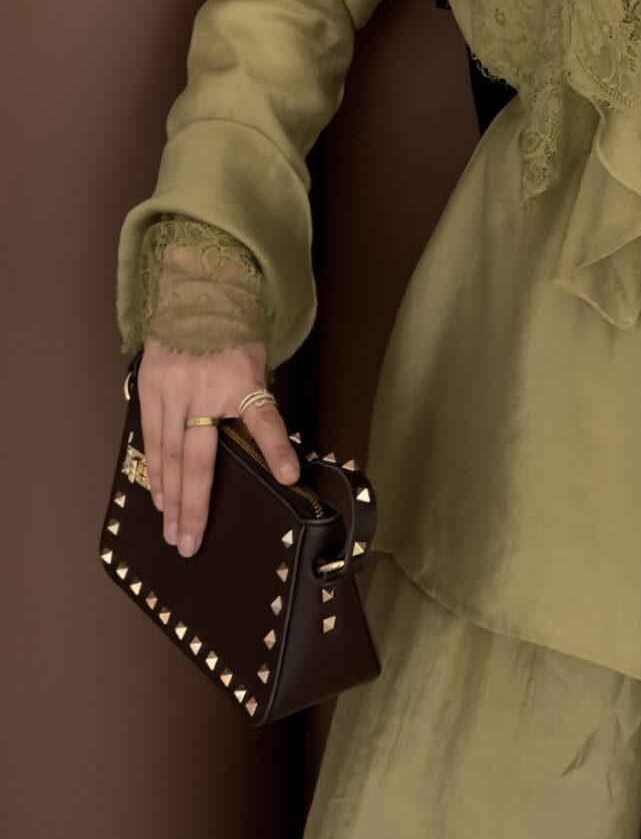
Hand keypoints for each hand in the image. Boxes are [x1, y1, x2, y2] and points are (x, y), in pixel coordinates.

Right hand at [136, 340, 299, 555]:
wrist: (200, 294)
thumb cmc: (236, 335)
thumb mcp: (259, 364)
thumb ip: (258, 405)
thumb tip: (275, 455)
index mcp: (243, 382)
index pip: (266, 420)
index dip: (277, 450)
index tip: (290, 476)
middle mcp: (205, 391)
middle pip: (201, 459)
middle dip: (196, 506)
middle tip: (191, 544)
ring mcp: (173, 391)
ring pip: (169, 456)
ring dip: (171, 497)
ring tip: (173, 530)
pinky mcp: (151, 388)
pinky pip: (151, 437)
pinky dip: (155, 469)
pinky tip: (158, 495)